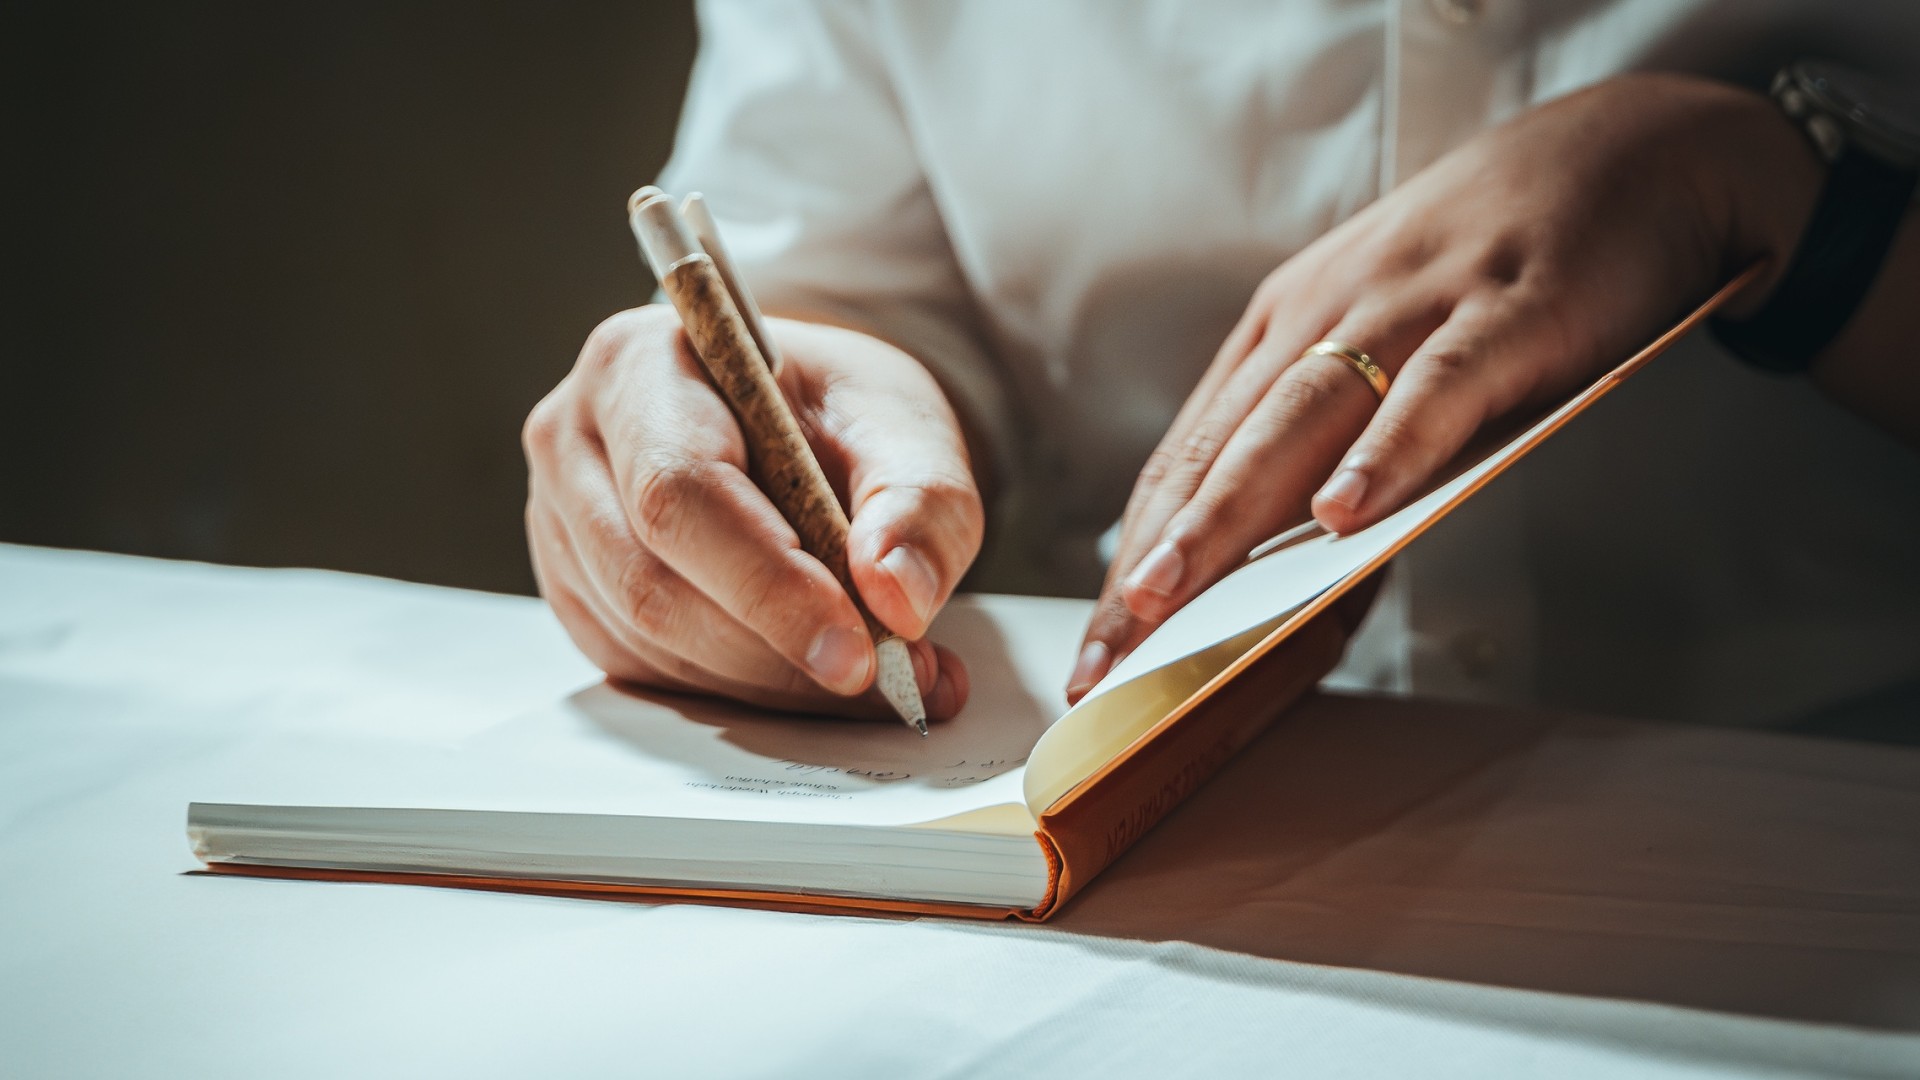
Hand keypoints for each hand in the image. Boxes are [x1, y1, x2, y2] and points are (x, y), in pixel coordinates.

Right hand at [525, 306, 983, 719]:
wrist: (802, 416)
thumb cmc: (834, 405)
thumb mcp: (904, 424)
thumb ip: (919, 502)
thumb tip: (897, 596)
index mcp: (637, 365)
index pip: (680, 491)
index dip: (767, 585)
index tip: (858, 650)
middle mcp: (576, 443)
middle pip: (653, 583)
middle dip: (780, 650)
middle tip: (895, 675)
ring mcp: (562, 526)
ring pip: (652, 642)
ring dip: (773, 682)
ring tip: (883, 674)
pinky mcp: (581, 594)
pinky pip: (651, 671)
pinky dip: (746, 690)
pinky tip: (816, 671)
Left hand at [1069, 73, 1820, 699]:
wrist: (1625, 151)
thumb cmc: (1490, 266)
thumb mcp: (1383, 338)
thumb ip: (1329, 432)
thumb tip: (1283, 554)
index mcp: (1282, 329)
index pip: (1186, 456)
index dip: (1133, 552)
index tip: (1097, 646)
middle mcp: (1321, 316)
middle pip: (1217, 451)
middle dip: (1150, 558)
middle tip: (1101, 654)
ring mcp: (1407, 311)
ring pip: (1295, 422)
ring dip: (1224, 514)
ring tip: (1167, 594)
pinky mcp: (1501, 315)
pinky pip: (1432, 393)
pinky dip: (1384, 453)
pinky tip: (1341, 515)